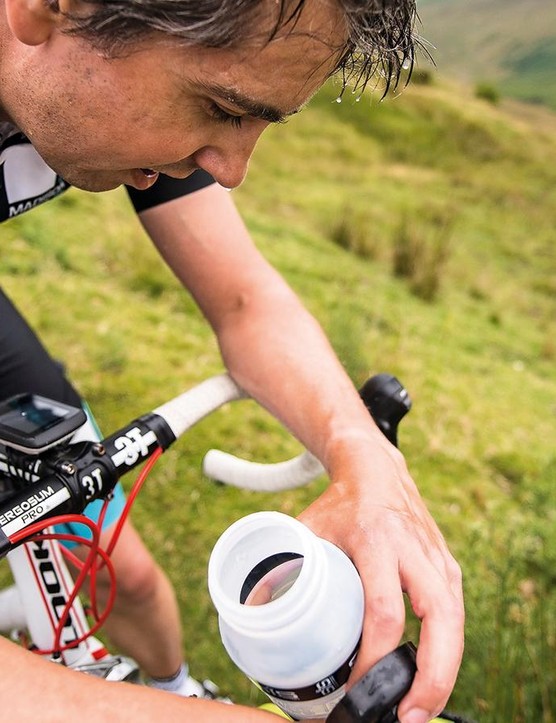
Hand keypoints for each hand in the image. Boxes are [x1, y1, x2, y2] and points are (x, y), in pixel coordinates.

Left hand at [298, 433, 463, 722]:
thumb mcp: (306, 527)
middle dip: (430, 675)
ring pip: (455, 620)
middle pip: (439, 619)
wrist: (377, 470)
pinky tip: (432, 677)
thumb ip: (283, 565)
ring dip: (444, 671)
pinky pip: (455, 613)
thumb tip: (253, 612)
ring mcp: (436, 556)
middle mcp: (413, 548)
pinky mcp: (448, 564)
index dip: (374, 656)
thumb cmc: (339, 505)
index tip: (358, 687)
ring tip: (420, 709)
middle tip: (409, 717)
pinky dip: (448, 650)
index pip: (383, 609)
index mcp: (375, 538)